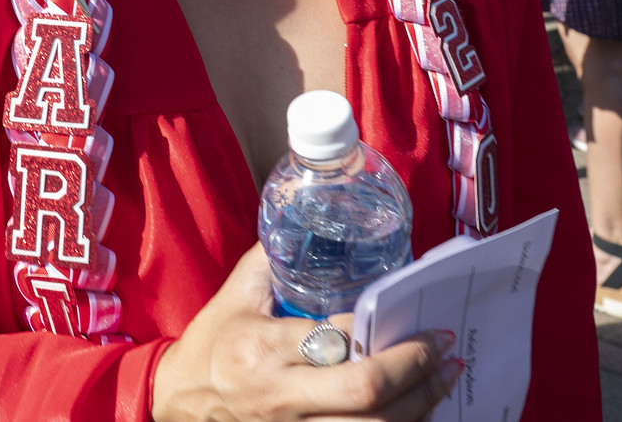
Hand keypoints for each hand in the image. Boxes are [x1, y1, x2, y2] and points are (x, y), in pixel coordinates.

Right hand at [151, 244, 460, 421]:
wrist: (175, 404)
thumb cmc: (209, 346)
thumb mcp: (234, 296)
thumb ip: (272, 259)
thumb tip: (311, 220)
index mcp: (263, 347)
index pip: (337, 335)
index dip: (383, 325)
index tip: (417, 311)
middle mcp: (280, 394)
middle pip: (362, 392)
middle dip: (413, 369)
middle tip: (445, 347)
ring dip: (418, 406)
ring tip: (446, 379)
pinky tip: (418, 411)